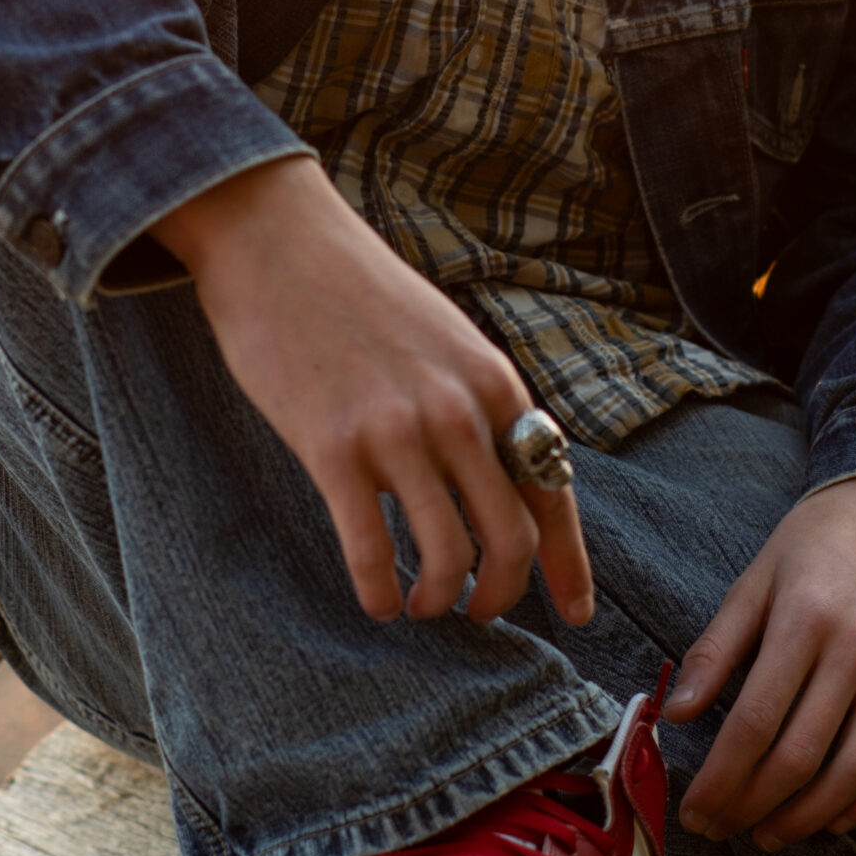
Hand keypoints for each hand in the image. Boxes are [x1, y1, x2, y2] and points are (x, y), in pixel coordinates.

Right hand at [153, 157, 593, 628]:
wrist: (279, 242)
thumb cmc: (360, 293)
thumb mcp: (448, 339)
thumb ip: (479, 402)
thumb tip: (505, 475)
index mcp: (496, 385)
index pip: (553, 492)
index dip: (568, 565)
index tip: (575, 613)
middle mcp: (459, 413)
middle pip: (511, 539)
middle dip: (502, 594)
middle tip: (479, 611)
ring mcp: (398, 432)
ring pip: (448, 556)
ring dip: (439, 599)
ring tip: (421, 604)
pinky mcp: (333, 448)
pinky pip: (371, 551)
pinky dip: (379, 593)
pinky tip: (376, 601)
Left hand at [663, 471, 855, 849]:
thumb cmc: (820, 538)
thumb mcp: (756, 577)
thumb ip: (716, 647)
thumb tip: (677, 713)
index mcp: (804, 618)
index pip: (755, 722)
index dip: (721, 779)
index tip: (695, 811)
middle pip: (801, 755)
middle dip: (752, 805)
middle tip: (722, 829)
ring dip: (808, 817)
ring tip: (770, 833)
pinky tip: (835, 818)